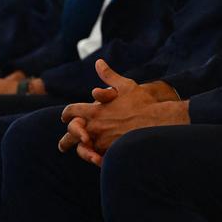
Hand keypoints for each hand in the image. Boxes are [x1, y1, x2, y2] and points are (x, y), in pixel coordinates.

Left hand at [58, 60, 187, 165]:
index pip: (72, 111)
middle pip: (72, 134)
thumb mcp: (125, 85)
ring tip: (79, 153)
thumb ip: (109, 76)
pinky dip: (94, 159)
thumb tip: (99, 63)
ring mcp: (102, 142)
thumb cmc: (143, 102)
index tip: (66, 116)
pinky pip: (96, 159)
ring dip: (80, 150)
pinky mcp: (112, 153)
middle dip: (66, 139)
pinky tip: (94, 159)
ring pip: (82, 149)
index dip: (67, 114)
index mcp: (96, 110)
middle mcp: (96, 127)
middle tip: (63, 144)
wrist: (158, 121)